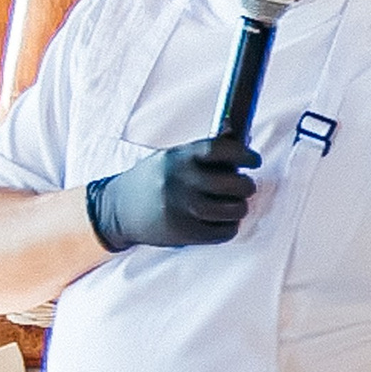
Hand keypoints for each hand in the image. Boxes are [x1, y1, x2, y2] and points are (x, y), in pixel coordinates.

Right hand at [85, 136, 261, 249]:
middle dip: (246, 185)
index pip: (219, 149)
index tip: (254, 160)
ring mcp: (182, 209)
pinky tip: (223, 221)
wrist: (116, 210)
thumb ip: (200, 153)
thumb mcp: (169, 158)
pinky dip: (230, 227)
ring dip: (240, 207)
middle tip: (246, 186)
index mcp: (178, 158)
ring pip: (231, 210)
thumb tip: (236, 138)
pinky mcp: (184, 233)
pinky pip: (222, 232)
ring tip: (236, 205)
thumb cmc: (149, 181)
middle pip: (232, 183)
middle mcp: (180, 182)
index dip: (243, 154)